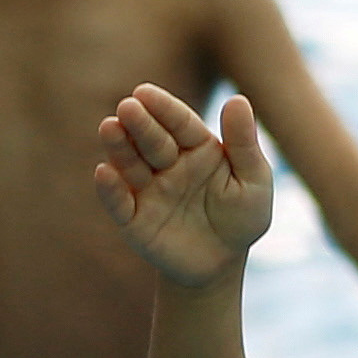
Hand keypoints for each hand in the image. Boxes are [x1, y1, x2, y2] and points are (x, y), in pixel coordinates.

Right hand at [94, 84, 274, 288]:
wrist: (223, 264)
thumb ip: (244, 143)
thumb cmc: (242, 217)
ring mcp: (147, 189)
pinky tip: (104, 172)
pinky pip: (118, 202)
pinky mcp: (133, 219)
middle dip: (139, 124)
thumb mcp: (254, 181)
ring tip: (110, 128)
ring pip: (129, 164)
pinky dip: (110, 189)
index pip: (179, 123)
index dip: (163, 108)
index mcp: (197, 148)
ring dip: (118, 147)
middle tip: (127, 108)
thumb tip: (237, 99)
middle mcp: (167, 164)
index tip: (144, 92)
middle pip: (151, 140)